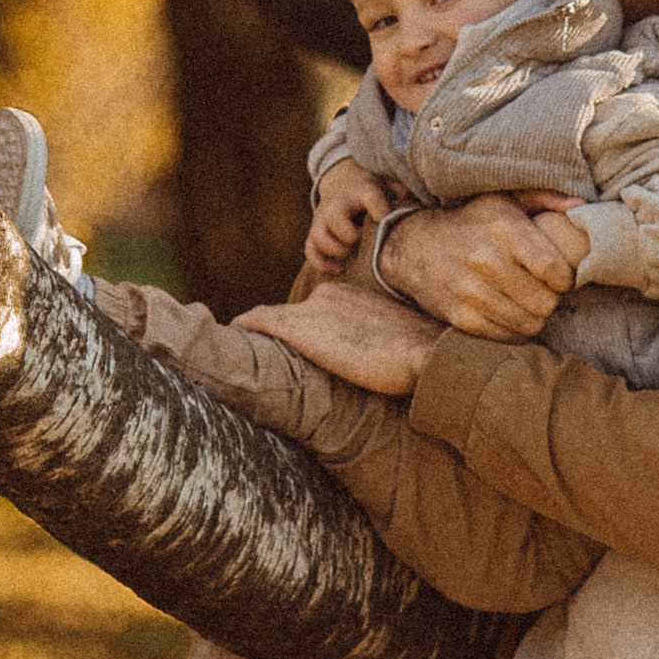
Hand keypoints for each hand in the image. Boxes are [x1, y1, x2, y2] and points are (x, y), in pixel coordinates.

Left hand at [238, 282, 441, 396]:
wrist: (425, 351)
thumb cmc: (423, 355)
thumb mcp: (399, 342)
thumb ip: (382, 344)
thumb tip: (385, 363)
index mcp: (354, 297)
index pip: (319, 311)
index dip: (309, 330)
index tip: (303, 349)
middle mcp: (330, 294)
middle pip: (296, 314)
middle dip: (282, 332)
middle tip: (264, 355)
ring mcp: (314, 309)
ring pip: (274, 318)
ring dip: (259, 332)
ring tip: (242, 351)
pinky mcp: (301, 327)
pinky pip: (260, 320)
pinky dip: (245, 325)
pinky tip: (233, 333)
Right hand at [304, 156, 394, 277]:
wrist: (343, 181)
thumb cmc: (372, 189)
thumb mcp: (389, 184)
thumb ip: (403, 194)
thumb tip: (421, 207)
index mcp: (362, 191)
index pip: (370, 197)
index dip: (379, 211)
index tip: (384, 222)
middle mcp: (338, 205)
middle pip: (336, 220)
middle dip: (351, 236)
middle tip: (363, 241)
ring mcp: (323, 219)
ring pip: (319, 238)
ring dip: (337, 251)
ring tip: (352, 255)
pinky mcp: (314, 232)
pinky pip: (310, 251)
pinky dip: (321, 264)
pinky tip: (339, 270)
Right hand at [377, 192, 581, 339]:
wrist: (413, 246)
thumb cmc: (470, 222)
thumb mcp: (502, 201)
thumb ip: (544, 199)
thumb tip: (581, 205)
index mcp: (502, 227)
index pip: (552, 268)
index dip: (564, 277)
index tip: (558, 276)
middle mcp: (484, 259)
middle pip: (544, 301)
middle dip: (550, 299)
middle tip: (542, 291)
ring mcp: (470, 291)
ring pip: (528, 323)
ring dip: (533, 316)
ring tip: (526, 301)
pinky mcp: (460, 317)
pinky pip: (506, 336)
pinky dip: (513, 329)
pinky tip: (508, 312)